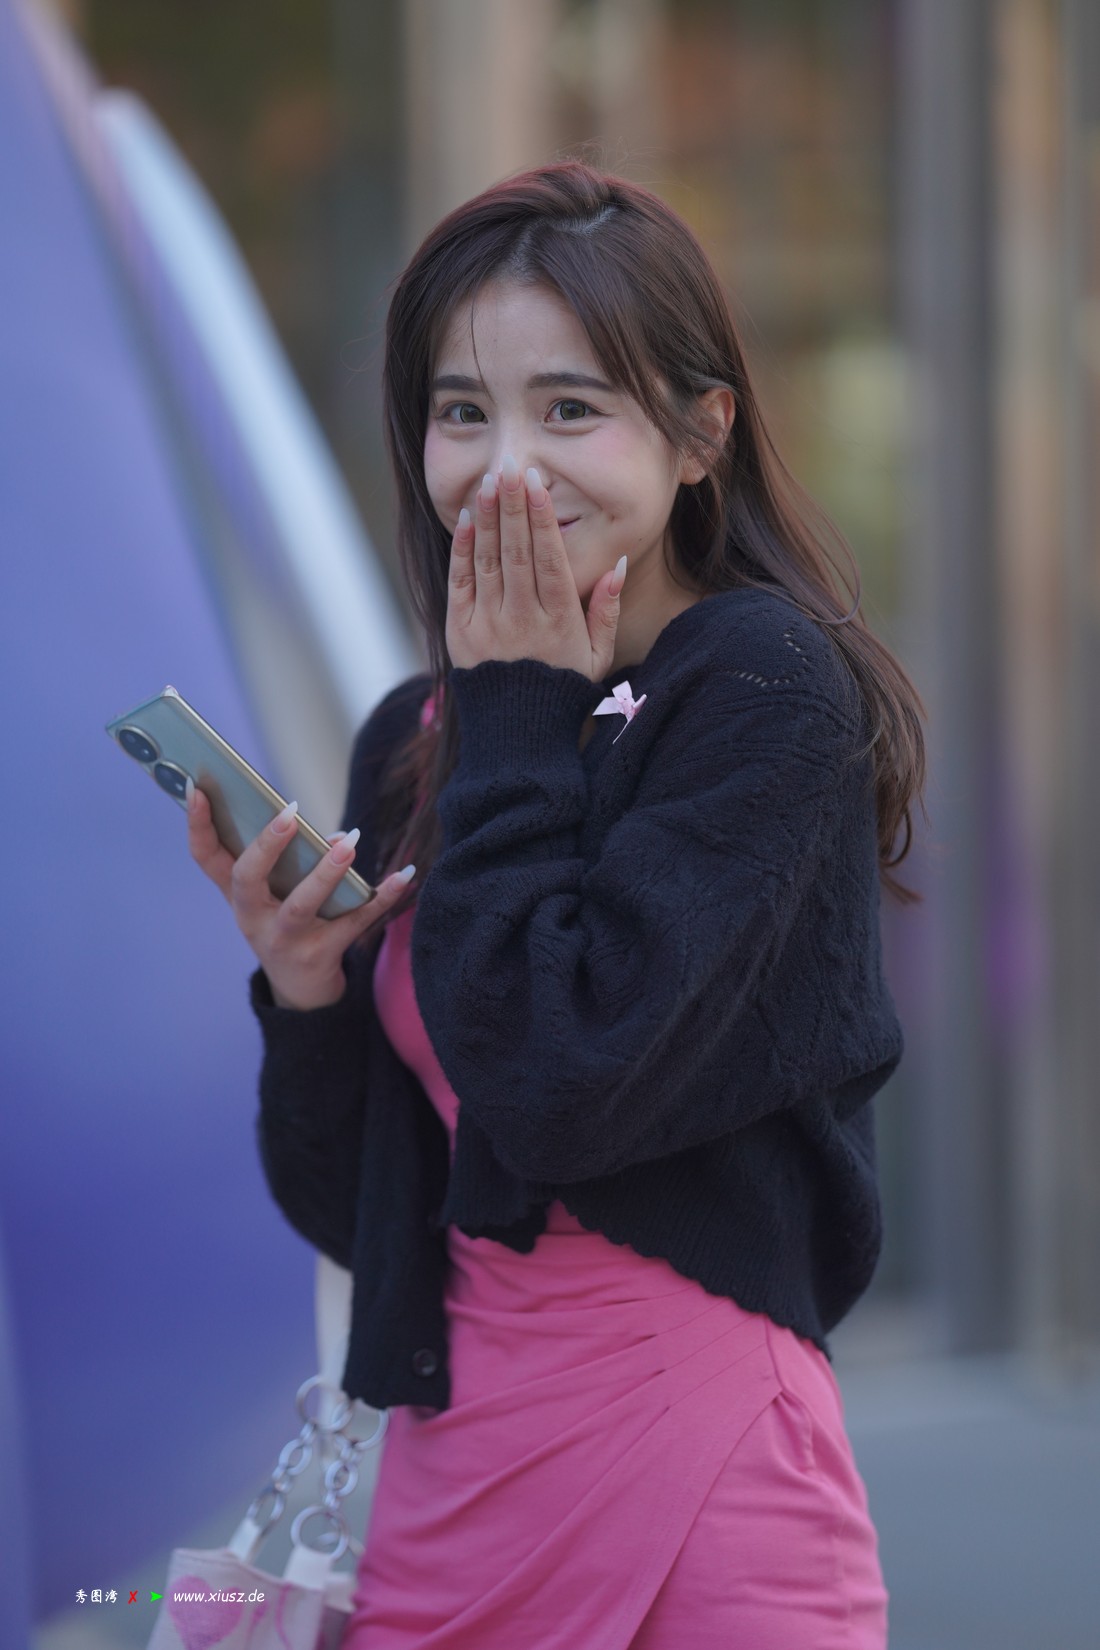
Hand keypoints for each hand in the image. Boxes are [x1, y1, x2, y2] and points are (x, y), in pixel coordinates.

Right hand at [185, 785, 414, 1010]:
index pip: (206, 858)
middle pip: (248, 879)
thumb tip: (338, 837)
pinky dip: (381, 899)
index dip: (197, 824)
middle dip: (266, 845)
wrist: (300, 993)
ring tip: (349, 842)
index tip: (197, 788)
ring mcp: (285, 940)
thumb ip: (297, 861)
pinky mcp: (321, 955)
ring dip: (325, 872)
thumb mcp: (276, 897)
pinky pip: (354, 923)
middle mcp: (253, 917)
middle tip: (290, 812)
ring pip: (300, 905)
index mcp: (236, 896)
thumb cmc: (286, 925)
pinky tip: (404, 875)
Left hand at [445, 453, 627, 679]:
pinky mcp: (460, 631)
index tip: (537, 484)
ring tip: (488, 480)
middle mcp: (521, 618)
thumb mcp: (598, 656)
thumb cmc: (563, 689)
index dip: (542, 518)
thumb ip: (608, 609)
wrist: (516, 736)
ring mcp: (487, 624)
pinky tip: (467, 519)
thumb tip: (619, 563)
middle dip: (512, 505)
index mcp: (559, 621)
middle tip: (511, 465)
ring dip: (487, 517)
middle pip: (517, 551)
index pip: (549, 559)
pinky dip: (463, 549)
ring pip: (487, 560)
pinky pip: (461, 582)